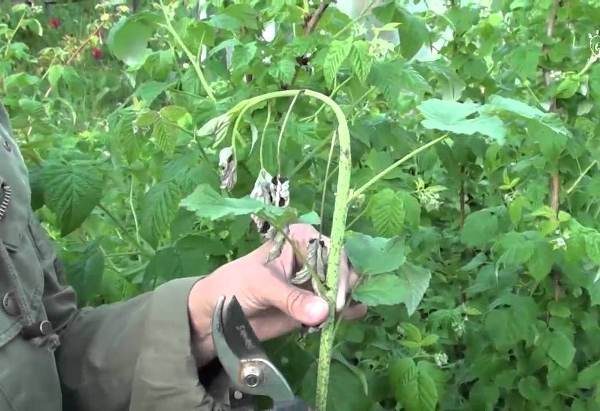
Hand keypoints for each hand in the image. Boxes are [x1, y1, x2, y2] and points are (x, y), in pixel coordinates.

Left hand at [187, 223, 365, 365]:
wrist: (217, 313)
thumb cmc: (234, 285)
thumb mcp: (261, 285)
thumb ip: (291, 298)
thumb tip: (323, 312)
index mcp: (300, 239)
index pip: (330, 248)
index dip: (338, 269)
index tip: (336, 296)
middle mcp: (312, 258)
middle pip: (341, 268)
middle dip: (344, 286)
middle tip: (338, 307)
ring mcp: (314, 282)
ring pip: (341, 287)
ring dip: (346, 299)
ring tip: (343, 312)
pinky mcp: (313, 305)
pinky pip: (335, 307)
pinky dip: (346, 311)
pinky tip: (355, 314)